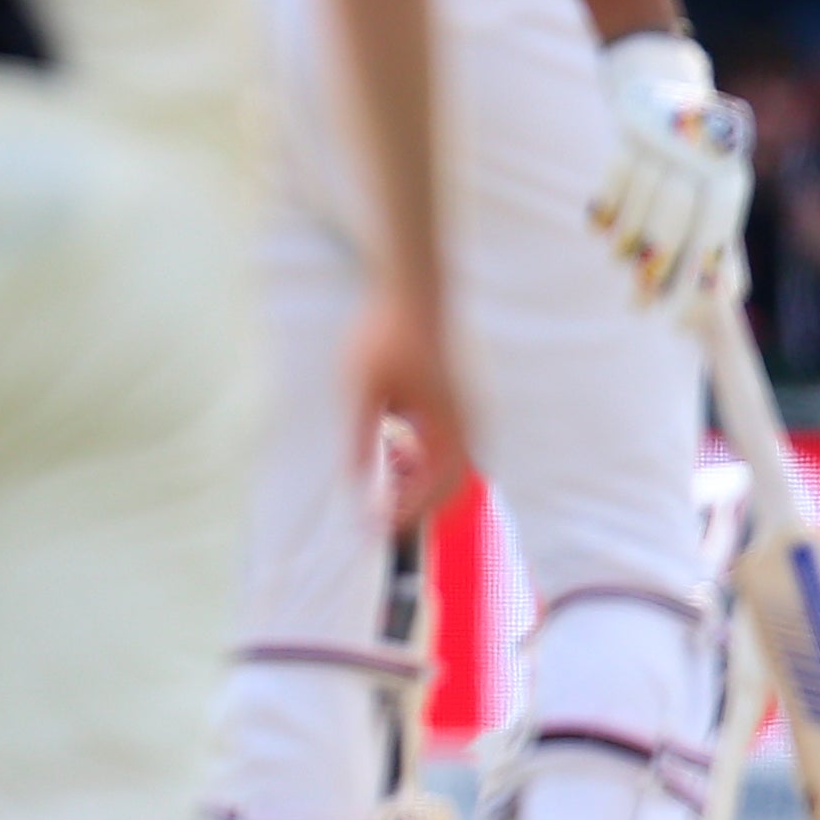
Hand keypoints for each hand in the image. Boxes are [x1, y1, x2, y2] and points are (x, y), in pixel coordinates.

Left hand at [347, 295, 468, 526]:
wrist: (411, 293)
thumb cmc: (384, 336)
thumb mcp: (361, 389)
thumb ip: (359, 437)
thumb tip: (354, 482)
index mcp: (447, 423)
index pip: (436, 488)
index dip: (406, 513)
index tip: (374, 526)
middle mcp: (465, 424)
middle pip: (451, 489)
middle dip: (416, 510)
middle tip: (376, 520)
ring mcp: (465, 416)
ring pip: (450, 472)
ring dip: (418, 488)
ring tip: (380, 491)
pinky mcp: (456, 408)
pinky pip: (446, 452)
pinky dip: (421, 467)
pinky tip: (391, 460)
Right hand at [591, 30, 754, 325]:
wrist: (666, 92)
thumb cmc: (695, 166)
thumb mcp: (714, 202)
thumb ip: (722, 248)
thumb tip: (725, 298)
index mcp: (730, 178)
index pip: (716, 237)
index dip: (699, 281)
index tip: (677, 324)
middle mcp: (702, 156)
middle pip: (675, 219)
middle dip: (654, 270)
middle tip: (637, 309)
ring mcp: (664, 140)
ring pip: (639, 203)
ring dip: (625, 242)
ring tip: (620, 262)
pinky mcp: (629, 128)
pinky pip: (613, 180)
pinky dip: (604, 211)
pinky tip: (601, 230)